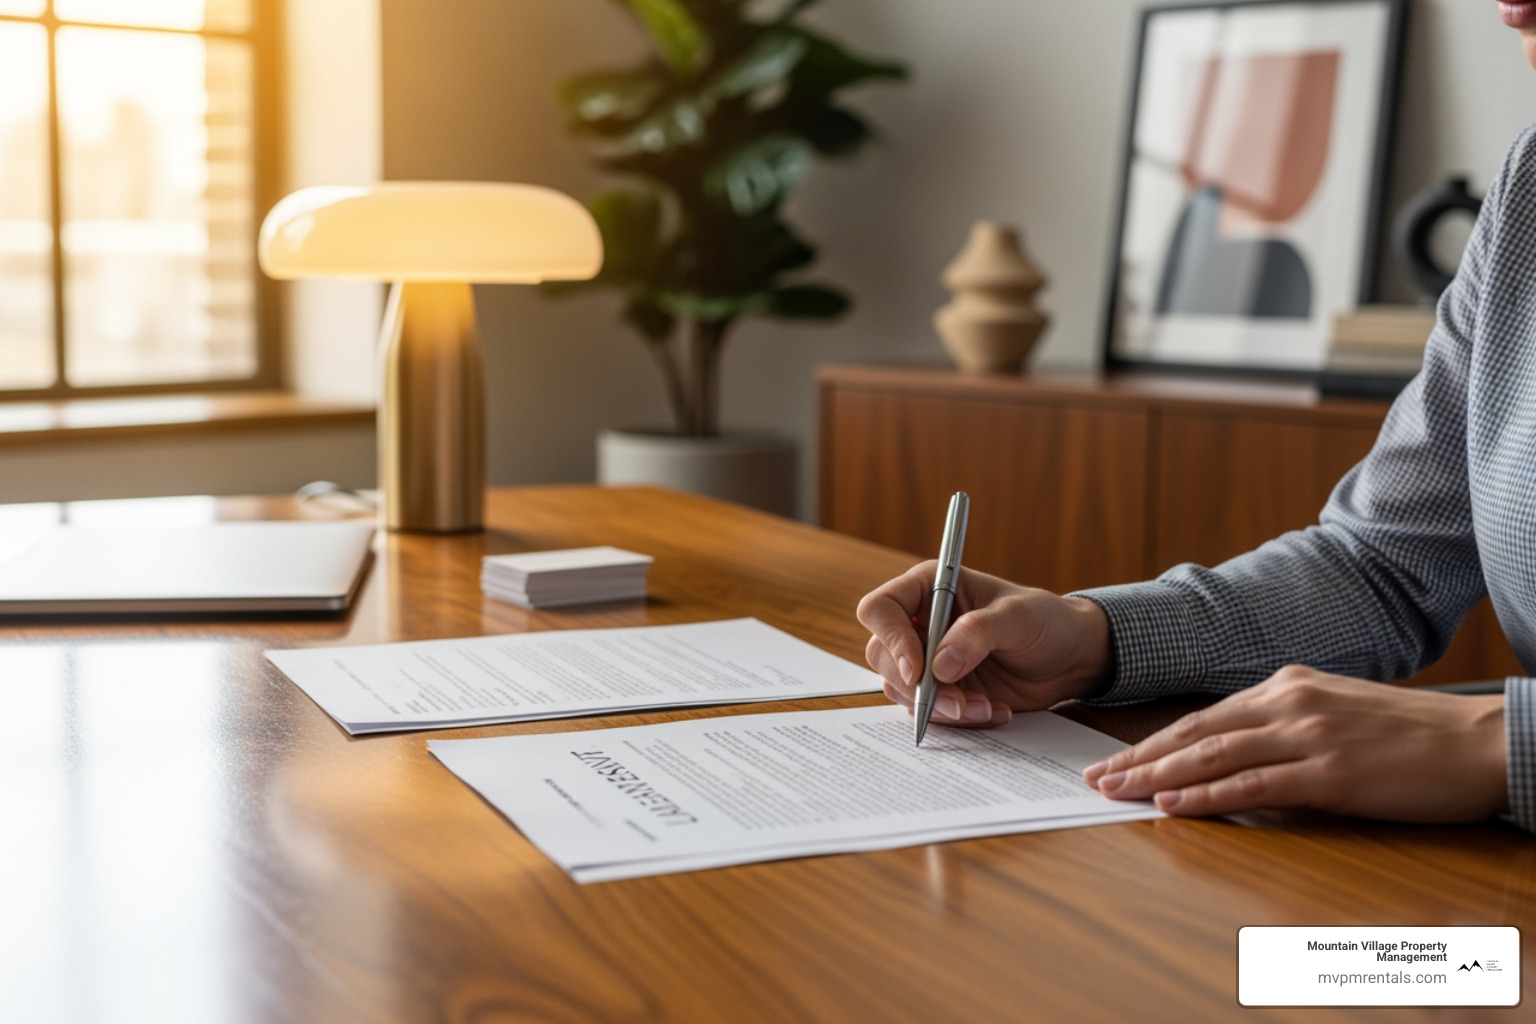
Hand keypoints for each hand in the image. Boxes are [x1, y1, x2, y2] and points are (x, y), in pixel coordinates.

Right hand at [856, 562, 1113, 728]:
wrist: (1069, 657)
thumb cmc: (1046, 621)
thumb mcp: (1018, 617)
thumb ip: (978, 633)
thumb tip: (939, 665)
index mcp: (929, 588)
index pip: (881, 609)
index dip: (891, 640)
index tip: (919, 670)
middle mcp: (920, 623)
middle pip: (882, 656)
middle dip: (918, 686)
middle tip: (960, 702)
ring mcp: (927, 659)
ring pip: (902, 689)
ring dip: (941, 707)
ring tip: (987, 707)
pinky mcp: (941, 690)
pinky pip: (929, 711)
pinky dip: (959, 718)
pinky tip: (995, 710)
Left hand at [1083, 666, 1508, 822]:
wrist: (1479, 742)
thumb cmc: (1412, 735)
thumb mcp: (1335, 714)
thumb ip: (1284, 726)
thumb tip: (1236, 752)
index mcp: (1286, 686)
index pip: (1203, 717)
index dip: (1154, 740)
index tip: (1116, 758)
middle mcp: (1288, 702)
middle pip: (1194, 733)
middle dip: (1138, 757)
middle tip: (1095, 776)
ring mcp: (1306, 736)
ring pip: (1211, 756)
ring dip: (1155, 776)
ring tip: (1114, 792)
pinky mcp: (1328, 773)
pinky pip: (1251, 785)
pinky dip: (1204, 796)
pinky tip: (1170, 807)